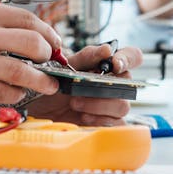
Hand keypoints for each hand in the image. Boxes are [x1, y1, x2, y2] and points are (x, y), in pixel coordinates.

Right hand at [0, 0, 60, 102]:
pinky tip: (16, 95)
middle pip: (32, 43)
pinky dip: (14, 95)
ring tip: (47, 85)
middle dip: (49, 56)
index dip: (49, 33)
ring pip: (20, 71)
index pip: (28, 18)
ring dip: (40, 81)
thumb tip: (24, 32)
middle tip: (51, 64)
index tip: (55, 43)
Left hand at [26, 44, 143, 125]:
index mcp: (108, 66)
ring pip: (123, 105)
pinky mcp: (108, 123)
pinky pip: (117, 124)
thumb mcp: (66, 67)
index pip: (133, 56)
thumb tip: (107, 49)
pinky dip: (99, 120)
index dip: (128, 59)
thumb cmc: (55, 86)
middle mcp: (114, 84)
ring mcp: (112, 105)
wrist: (39, 111)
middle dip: (104, 87)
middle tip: (82, 89)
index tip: (115, 65)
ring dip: (98, 104)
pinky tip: (83, 116)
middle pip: (129, 84)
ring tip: (75, 103)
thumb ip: (86, 57)